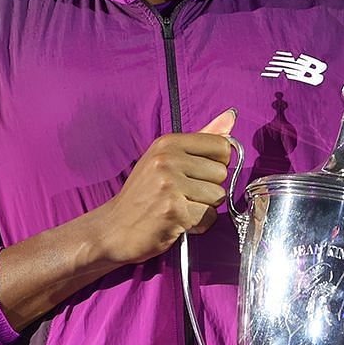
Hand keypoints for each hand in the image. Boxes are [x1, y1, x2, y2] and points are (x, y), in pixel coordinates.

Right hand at [87, 108, 236, 264]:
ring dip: (203, 208)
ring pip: (218, 196)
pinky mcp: (173, 210)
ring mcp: (169, 184)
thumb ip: (202, 138)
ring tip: (179, 208)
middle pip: (222, 173)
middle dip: (208, 189)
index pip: (222, 146)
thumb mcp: (167, 159)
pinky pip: (209, 217)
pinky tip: (177, 222)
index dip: (216, 165)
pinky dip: (198, 225)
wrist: (113, 229)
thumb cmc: (144, 194)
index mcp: (168, 143)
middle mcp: (167, 159)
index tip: (195, 175)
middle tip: (182, 196)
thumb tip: (231, 115)